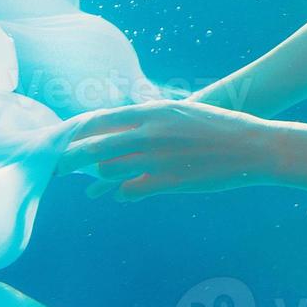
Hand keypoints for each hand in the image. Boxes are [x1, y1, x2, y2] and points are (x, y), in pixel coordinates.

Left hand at [58, 100, 277, 201]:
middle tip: (54, 168)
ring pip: (109, 171)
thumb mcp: (183, 111)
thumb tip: (129, 120)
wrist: (252, 146)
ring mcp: (157, 159)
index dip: (77, 132)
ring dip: (100, 178)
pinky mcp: (167, 182)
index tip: (63, 140)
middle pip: (94, 148)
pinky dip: (121, 193)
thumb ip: (153, 116)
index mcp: (153, 112)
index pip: (101, 120)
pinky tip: (118, 195)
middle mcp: (149, 133)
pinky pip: (129, 191)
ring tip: (93, 184)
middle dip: (69, 159)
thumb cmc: (219, 126)